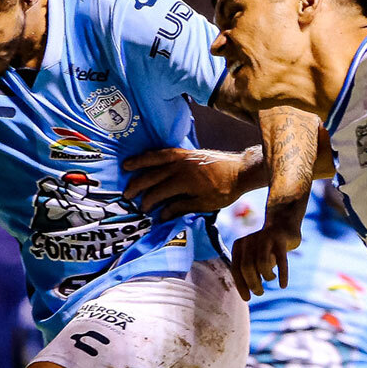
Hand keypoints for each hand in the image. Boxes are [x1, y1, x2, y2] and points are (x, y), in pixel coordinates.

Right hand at [122, 148, 249, 217]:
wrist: (240, 170)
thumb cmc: (224, 190)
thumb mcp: (204, 204)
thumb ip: (181, 208)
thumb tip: (162, 215)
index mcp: (183, 181)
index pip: (158, 192)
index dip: (148, 201)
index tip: (143, 210)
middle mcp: (179, 166)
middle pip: (152, 175)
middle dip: (137, 185)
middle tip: (126, 194)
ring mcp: (182, 157)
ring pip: (155, 158)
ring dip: (139, 162)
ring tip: (126, 166)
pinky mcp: (186, 152)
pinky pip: (164, 152)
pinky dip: (153, 154)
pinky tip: (146, 157)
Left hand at [229, 205, 304, 300]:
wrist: (283, 224)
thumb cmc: (266, 248)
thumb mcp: (254, 258)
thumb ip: (248, 272)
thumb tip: (246, 294)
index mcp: (239, 246)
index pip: (235, 269)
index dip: (241, 285)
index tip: (247, 298)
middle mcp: (249, 240)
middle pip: (247, 267)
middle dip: (253, 284)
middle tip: (260, 292)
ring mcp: (265, 238)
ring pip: (262, 263)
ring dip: (267, 277)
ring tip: (271, 279)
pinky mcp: (280, 239)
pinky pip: (281, 261)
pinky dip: (282, 275)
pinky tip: (283, 285)